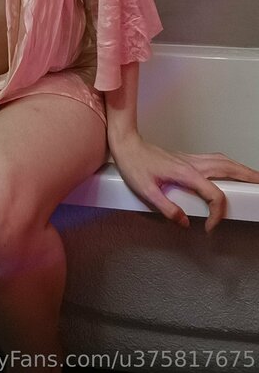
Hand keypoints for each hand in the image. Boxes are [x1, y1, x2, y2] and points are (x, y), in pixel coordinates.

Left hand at [109, 132, 258, 232]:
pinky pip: (215, 160)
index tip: (210, 226)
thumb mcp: (146, 191)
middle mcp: (192, 164)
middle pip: (228, 169)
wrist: (127, 145)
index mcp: (185, 173)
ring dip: (240, 170)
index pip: (214, 194)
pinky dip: (229, 165)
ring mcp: (191, 159)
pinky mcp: (188, 158)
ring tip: (253, 179)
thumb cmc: (134, 164)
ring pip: (223, 162)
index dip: (217, 213)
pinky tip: (231, 171)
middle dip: (247, 178)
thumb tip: (186, 222)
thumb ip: (167, 209)